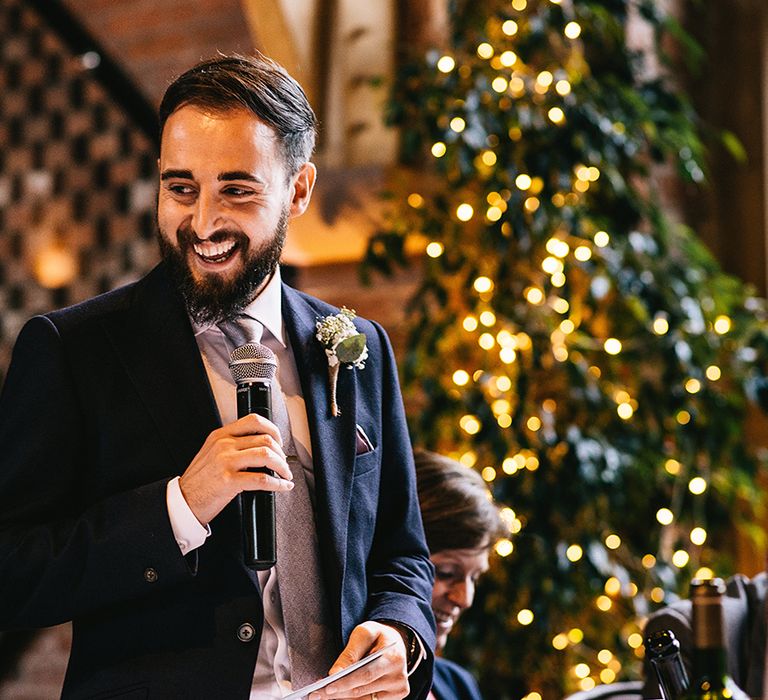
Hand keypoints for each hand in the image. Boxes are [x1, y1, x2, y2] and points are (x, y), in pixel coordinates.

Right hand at [179, 413, 293, 524]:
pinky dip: (278, 484)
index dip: (273, 429)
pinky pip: (262, 479)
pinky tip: (282, 486)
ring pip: (267, 456)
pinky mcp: (229, 481)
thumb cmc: (199, 480)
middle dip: (281, 453)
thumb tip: (260, 446)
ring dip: (282, 466)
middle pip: (265, 439)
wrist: (183, 501)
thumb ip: (232, 445)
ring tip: (285, 474)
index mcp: (220, 436)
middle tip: (283, 463)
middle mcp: (223, 445)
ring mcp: (225, 462)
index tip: (279, 441)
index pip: (253, 420)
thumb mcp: (211, 453)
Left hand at [309, 621, 408, 699]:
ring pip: (364, 699)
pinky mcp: (396, 697)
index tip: (327, 687)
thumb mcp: (364, 633)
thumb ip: (351, 652)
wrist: (395, 642)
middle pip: (363, 689)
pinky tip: (339, 696)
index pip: (366, 674)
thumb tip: (336, 672)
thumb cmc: (377, 637)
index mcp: (393, 657)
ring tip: (323, 696)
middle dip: (338, 692)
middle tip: (317, 694)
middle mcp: (399, 677)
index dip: (346, 682)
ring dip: (342, 698)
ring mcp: (398, 689)